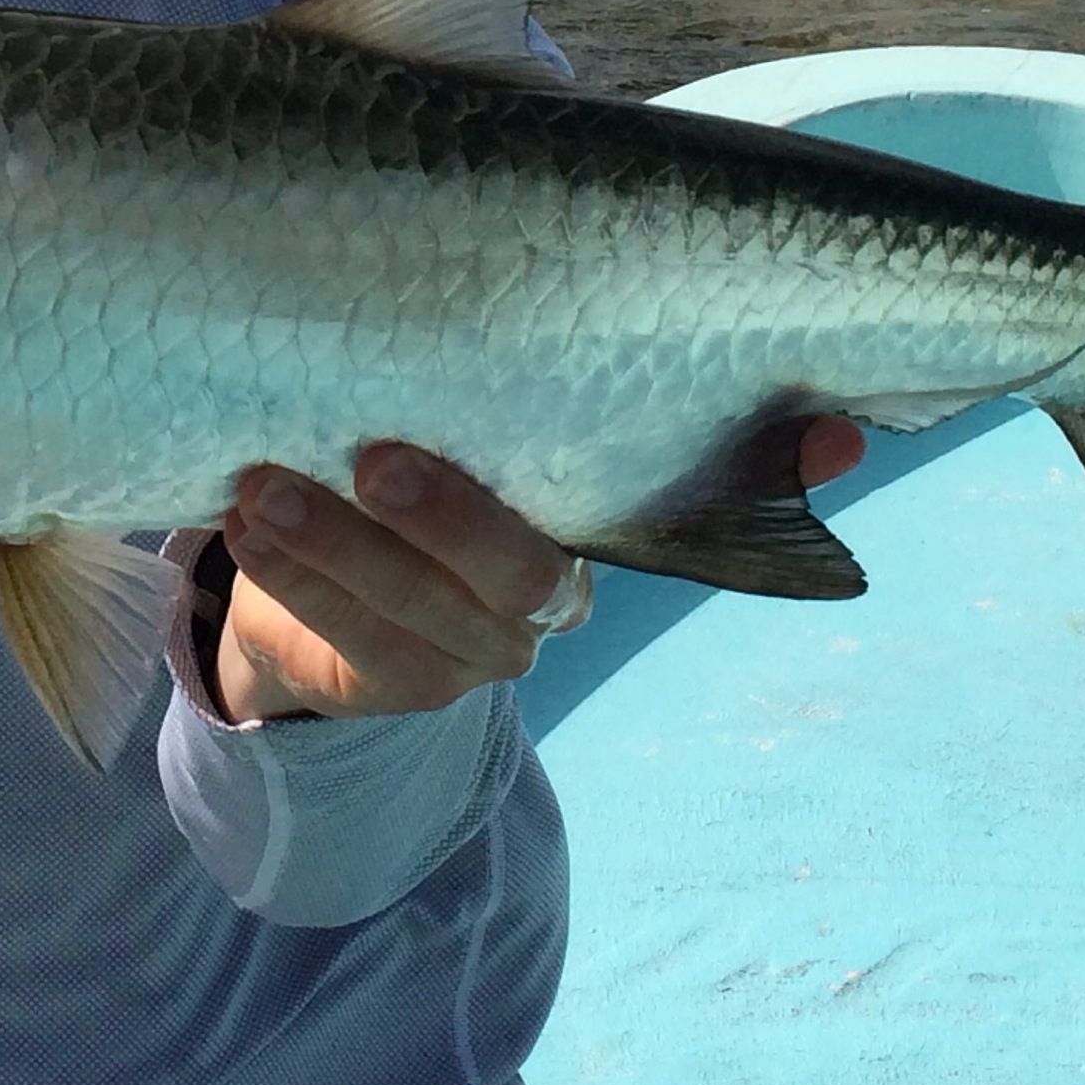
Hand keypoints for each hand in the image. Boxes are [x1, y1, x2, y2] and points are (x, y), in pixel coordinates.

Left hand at [213, 419, 867, 722]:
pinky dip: (289, 576)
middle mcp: (541, 606)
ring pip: (411, 610)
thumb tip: (839, 422)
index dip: (695, 497)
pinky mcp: (385, 681)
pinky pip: (340, 637)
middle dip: (450, 519)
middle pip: (516, 576)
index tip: (655, 459)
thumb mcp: (504, 424)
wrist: (324, 581)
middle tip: (380, 455)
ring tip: (267, 481)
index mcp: (595, 534)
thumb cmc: (428, 464)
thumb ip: (613, 404)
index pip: (665, 518)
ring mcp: (461, 650)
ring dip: (336, 546)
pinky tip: (246, 518)